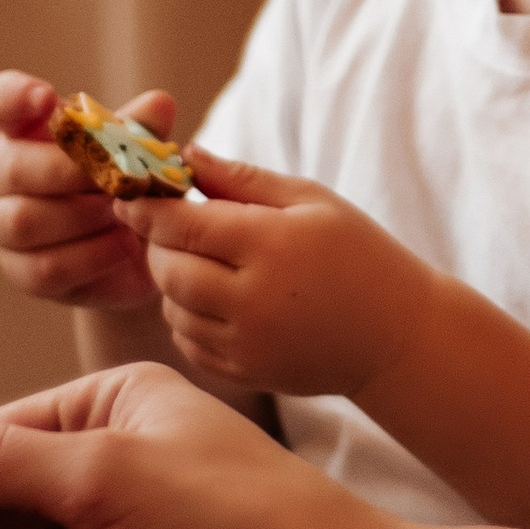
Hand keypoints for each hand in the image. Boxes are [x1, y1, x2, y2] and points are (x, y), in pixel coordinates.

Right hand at [0, 70, 173, 312]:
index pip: (1, 101)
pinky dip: (93, 255)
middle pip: (14, 167)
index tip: (44, 97)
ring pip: (25, 220)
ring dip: (84, 216)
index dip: (13, 96)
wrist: (134, 254)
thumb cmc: (127, 185)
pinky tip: (125, 246)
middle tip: (119, 178)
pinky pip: (48, 266)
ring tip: (127, 214)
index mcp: (29, 132)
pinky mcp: (23, 272)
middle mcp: (5, 176)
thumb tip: (158, 103)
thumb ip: (142, 129)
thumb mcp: (139, 154)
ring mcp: (6, 227)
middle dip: (70, 171)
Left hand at [138, 158, 445, 401]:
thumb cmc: (358, 254)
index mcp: (273, 244)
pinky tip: (215, 300)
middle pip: (168, 269)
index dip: (148, 208)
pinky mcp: (245, 373)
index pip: (183, 224)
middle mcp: (254, 299)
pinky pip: (188, 343)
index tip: (132, 195)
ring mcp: (248, 344)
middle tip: (169, 227)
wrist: (397, 336)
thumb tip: (184, 155)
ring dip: (173, 282)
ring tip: (203, 263)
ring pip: (173, 308)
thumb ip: (242, 179)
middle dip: (157, 244)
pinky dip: (189, 318)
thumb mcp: (312, 201)